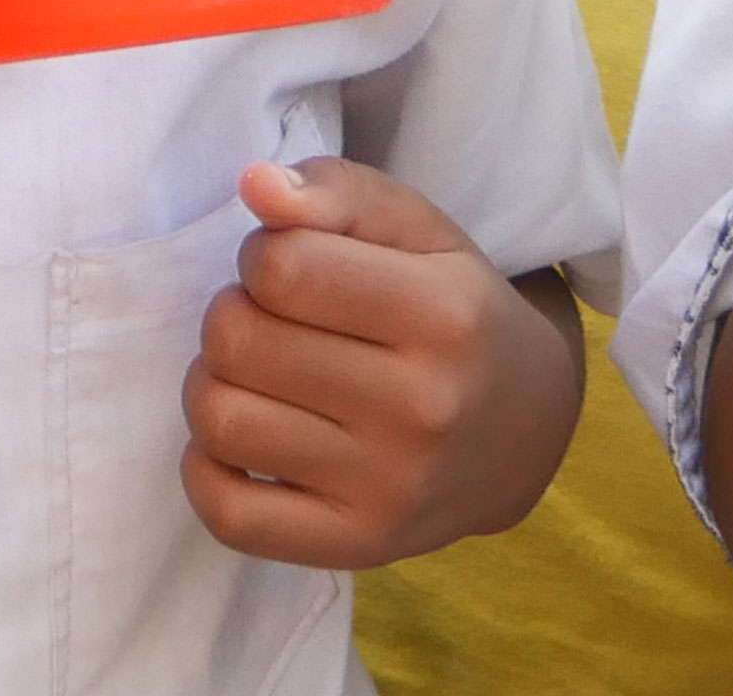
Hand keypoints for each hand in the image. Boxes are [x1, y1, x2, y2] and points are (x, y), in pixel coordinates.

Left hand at [180, 163, 581, 568]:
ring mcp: (389, 489)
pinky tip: (246, 437)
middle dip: (234, 313)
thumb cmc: (454, 308)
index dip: (263, 255)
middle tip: (270, 320)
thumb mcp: (416, 229)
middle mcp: (422, 410)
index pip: (282, 267)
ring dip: (214, 382)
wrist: (525, 430)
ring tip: (258, 374)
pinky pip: (228, 514)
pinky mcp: (357, 546)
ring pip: (220, 420)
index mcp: (443, 315)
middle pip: (238, 340)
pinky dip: (207, 469)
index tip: (288, 267)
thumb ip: (336, 192)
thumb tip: (257, 187)